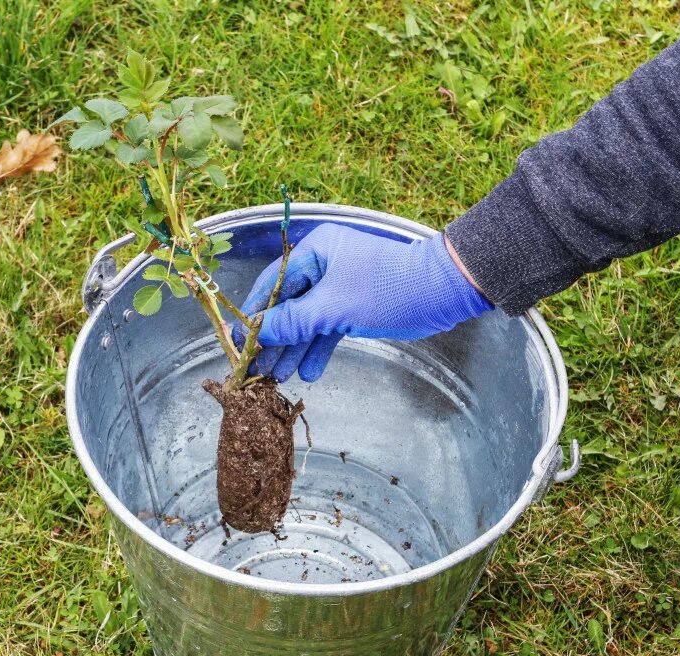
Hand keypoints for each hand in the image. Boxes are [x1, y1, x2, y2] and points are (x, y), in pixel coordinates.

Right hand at [231, 224, 493, 382]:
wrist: (441, 293)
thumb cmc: (387, 289)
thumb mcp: (333, 307)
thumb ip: (292, 321)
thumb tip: (258, 332)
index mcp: (314, 252)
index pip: (272, 284)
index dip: (254, 314)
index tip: (238, 342)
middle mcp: (323, 266)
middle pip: (287, 306)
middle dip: (273, 339)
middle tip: (256, 369)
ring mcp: (339, 287)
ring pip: (306, 321)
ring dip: (293, 349)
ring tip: (278, 379)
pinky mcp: (354, 307)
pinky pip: (327, 329)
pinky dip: (318, 349)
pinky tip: (309, 373)